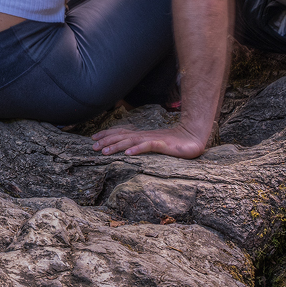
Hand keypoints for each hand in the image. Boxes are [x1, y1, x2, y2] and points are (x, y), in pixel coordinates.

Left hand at [90, 120, 210, 158]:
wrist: (193, 137)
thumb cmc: (174, 143)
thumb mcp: (155, 143)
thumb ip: (143, 144)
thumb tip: (128, 148)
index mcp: (142, 135)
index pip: (121, 132)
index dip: (107, 135)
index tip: (94, 139)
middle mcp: (144, 136)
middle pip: (122, 136)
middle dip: (106, 141)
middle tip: (93, 147)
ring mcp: (153, 139)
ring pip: (131, 141)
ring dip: (116, 146)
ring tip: (104, 152)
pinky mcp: (162, 144)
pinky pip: (147, 146)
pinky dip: (137, 149)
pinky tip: (128, 154)